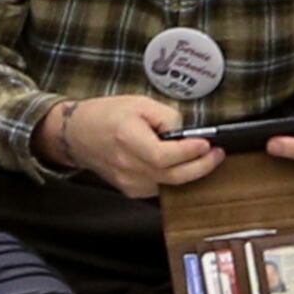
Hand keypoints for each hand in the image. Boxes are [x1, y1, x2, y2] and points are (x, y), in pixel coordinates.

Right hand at [50, 94, 218, 199]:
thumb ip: (166, 116)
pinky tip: (179, 165)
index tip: (207, 143)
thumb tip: (187, 133)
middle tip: (216, 155)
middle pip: (172, 176)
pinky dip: (174, 178)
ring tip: (202, 158)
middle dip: (201, 166)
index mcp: (127, 139)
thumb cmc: (106, 114)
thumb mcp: (139, 103)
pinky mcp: (130, 190)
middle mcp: (127, 165)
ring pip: (170, 185)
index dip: (189, 152)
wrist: (76, 134)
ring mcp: (128, 182)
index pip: (164, 156)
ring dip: (190, 173)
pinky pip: (160, 188)